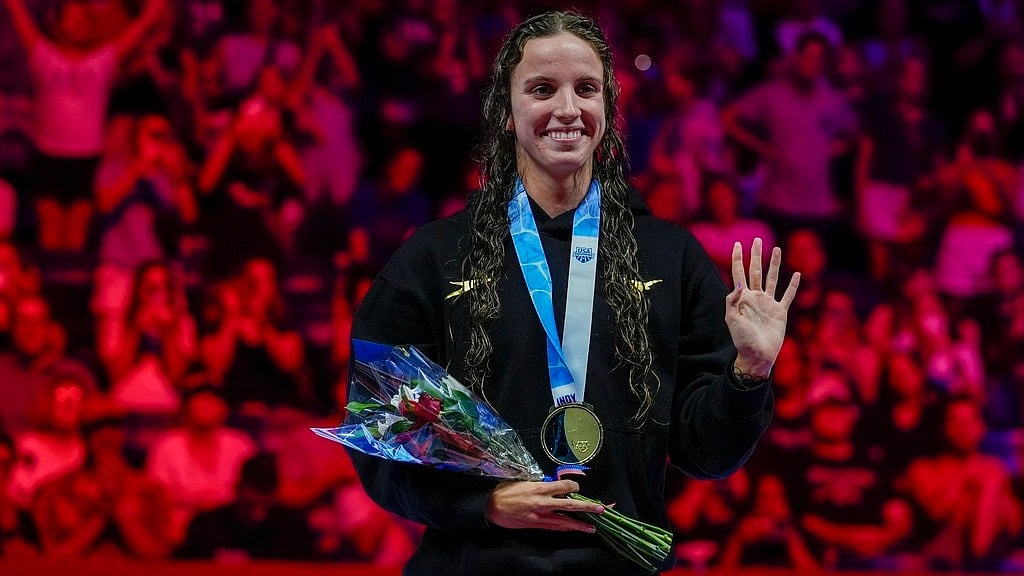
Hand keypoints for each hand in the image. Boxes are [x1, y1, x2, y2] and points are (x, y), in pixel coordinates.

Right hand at [486, 479, 602, 532]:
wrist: (490, 507)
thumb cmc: (505, 491)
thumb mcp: (523, 480)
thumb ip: (539, 483)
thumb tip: (552, 484)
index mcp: (539, 488)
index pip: (564, 487)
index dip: (573, 487)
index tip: (576, 488)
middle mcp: (542, 503)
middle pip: (570, 506)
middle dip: (587, 508)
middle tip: (600, 509)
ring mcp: (540, 516)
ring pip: (564, 521)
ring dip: (580, 525)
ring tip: (592, 527)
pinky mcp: (536, 525)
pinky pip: (554, 527)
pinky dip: (566, 528)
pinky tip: (574, 529)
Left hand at [727, 238, 799, 376]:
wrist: (757, 355)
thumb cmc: (741, 339)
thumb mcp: (732, 319)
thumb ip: (733, 300)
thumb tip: (739, 283)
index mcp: (742, 298)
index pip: (738, 273)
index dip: (738, 258)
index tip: (737, 244)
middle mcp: (755, 297)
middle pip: (755, 271)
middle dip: (755, 256)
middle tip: (756, 240)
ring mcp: (768, 304)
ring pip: (771, 279)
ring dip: (774, 264)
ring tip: (776, 249)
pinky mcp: (780, 312)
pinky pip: (787, 296)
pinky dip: (792, 285)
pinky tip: (796, 274)